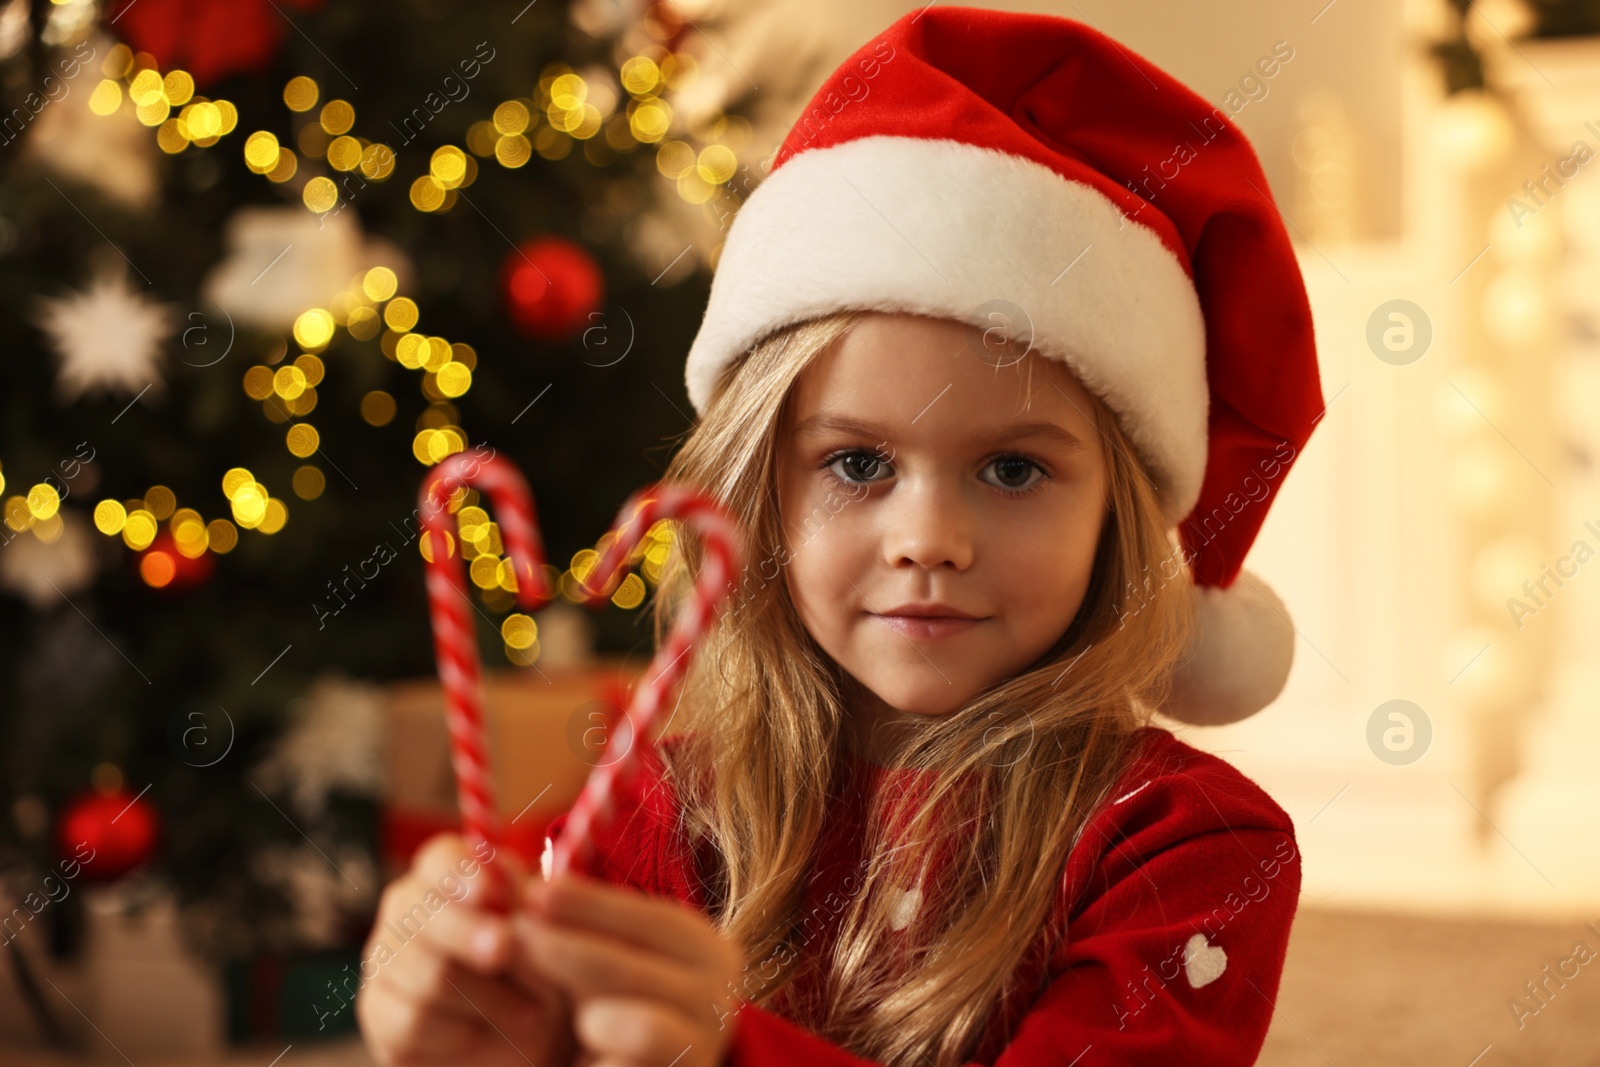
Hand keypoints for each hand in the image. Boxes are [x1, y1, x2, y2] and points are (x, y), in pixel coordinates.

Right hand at [357, 833, 578, 1066]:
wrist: (528, 1031)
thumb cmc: (537, 965)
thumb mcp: (543, 932)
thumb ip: (527, 905)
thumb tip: (511, 889)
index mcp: (445, 876)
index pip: (440, 859)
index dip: (461, 874)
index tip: (489, 892)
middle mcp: (405, 911)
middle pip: (423, 914)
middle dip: (469, 933)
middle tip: (506, 949)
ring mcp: (385, 961)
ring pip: (427, 974)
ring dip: (488, 996)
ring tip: (533, 1011)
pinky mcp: (379, 1013)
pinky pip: (413, 1020)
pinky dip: (460, 1031)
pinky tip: (488, 1032)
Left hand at [519, 870, 747, 1066]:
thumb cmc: (619, 1005)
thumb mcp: (606, 955)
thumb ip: (579, 917)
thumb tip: (526, 870)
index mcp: (707, 951)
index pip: (647, 917)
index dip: (589, 904)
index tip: (533, 894)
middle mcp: (718, 995)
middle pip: (625, 964)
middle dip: (561, 949)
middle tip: (511, 940)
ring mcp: (704, 1045)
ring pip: (624, 1019)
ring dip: (584, 1014)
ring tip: (569, 1016)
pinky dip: (593, 1060)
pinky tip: (582, 1058)